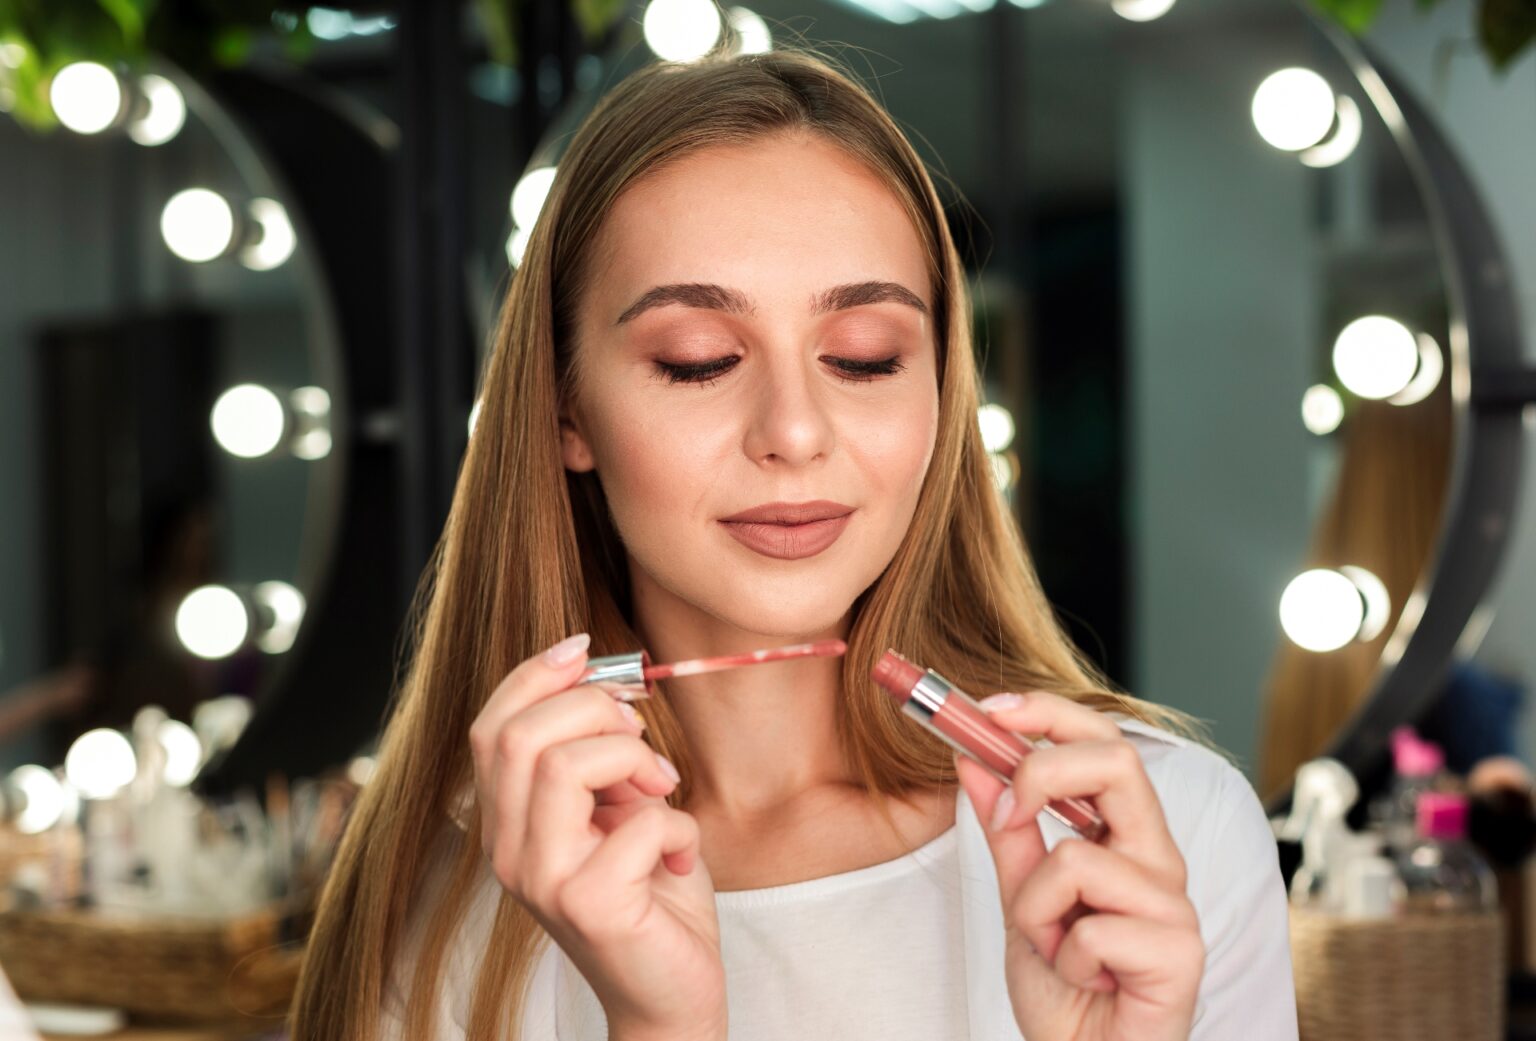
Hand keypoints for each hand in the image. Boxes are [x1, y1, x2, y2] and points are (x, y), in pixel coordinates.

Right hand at [468, 633, 726, 1039]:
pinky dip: (677, 827)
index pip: (490, 727)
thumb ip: (602, 759)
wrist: (672, 993)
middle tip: (643, 740)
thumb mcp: (622, 809)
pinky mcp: (588, 905)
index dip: (534, 675)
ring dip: (633, 759)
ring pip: (565, 765)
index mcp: (507, 823)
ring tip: (662, 791)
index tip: (586, 649)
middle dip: (595, 709)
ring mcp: (541, 881)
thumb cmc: (652, 896)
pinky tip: (680, 857)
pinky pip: (637, 824)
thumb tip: (610, 688)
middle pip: (522, 734)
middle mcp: (507, 853)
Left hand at [953, 690, 1202, 1040]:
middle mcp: (1159, 860)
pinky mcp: (1181, 952)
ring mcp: (1174, 904)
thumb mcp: (1019, 899)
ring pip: (1075, 856)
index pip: (1104, 745)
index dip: (1050, 714)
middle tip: (1005, 809)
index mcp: (1127, 838)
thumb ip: (1006, 833)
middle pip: (1117, 762)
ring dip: (1034, 907)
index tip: (990, 709)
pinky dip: (1062, 957)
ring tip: (1054, 947)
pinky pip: (1088, 927)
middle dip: (1040, 769)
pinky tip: (1085, 980)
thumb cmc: (1067, 988)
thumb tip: (974, 761)